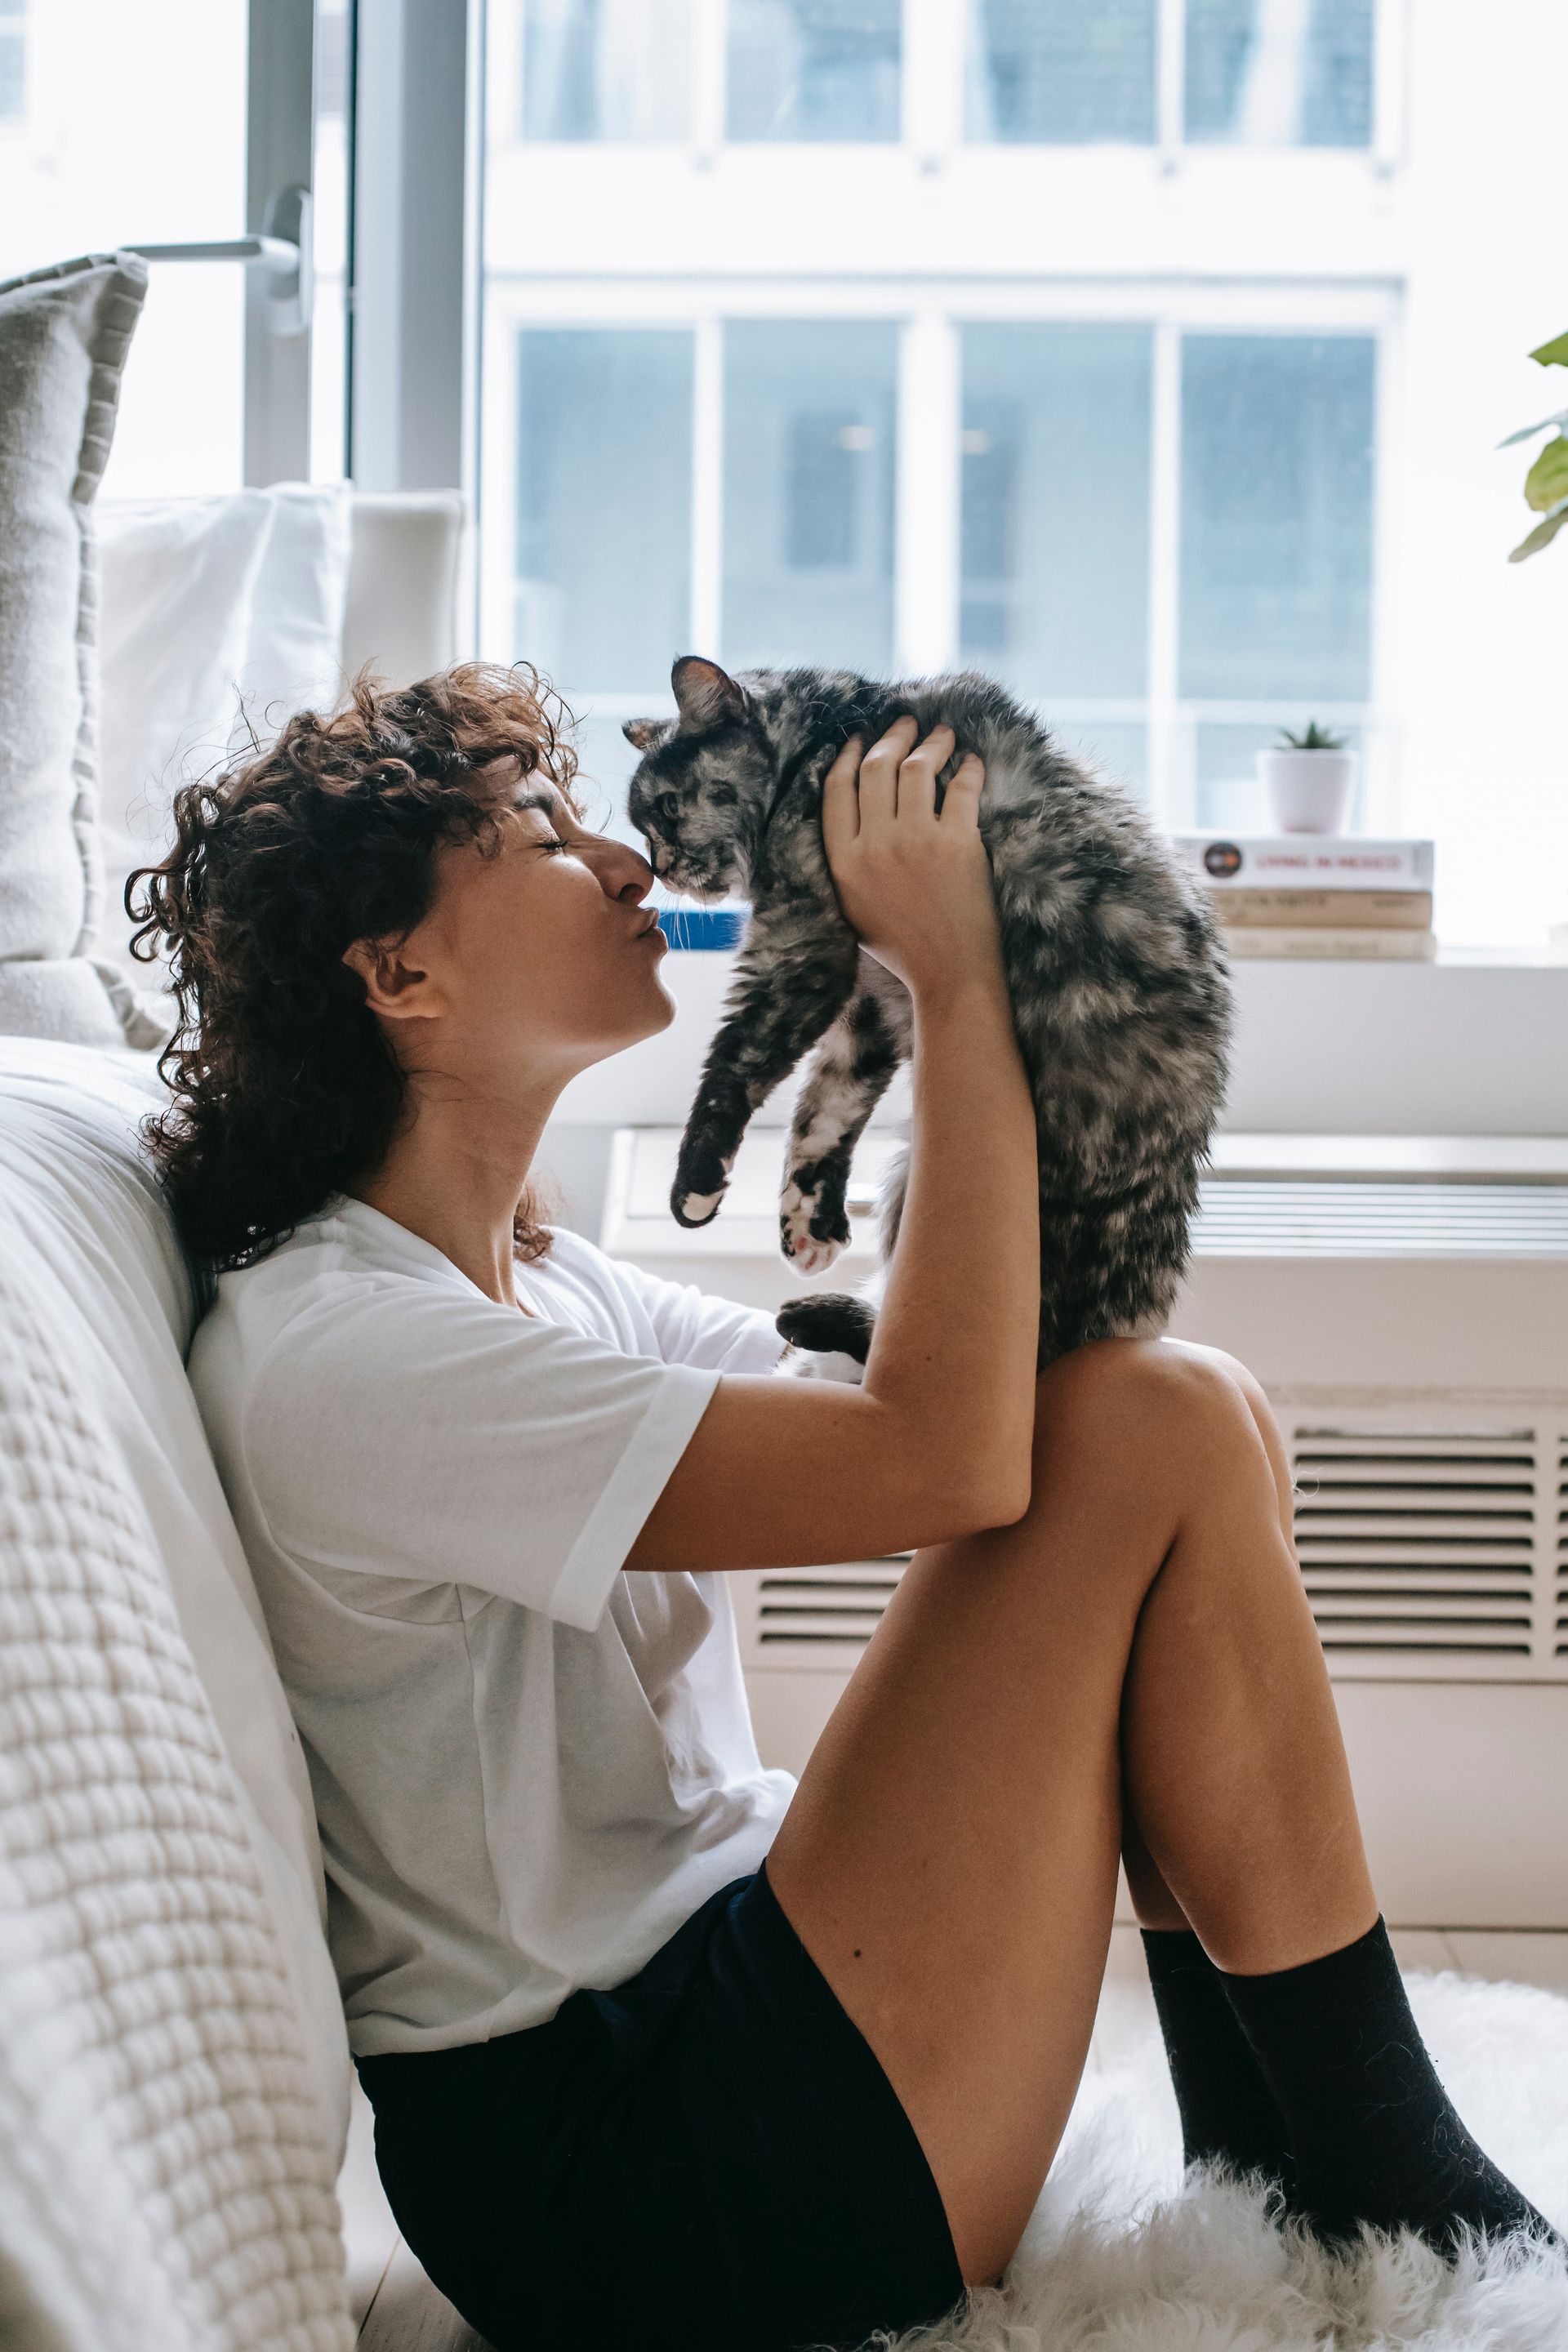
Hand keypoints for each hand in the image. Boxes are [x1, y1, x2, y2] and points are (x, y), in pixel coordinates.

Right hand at [821, 717, 997, 996]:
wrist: (949, 976)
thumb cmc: (903, 946)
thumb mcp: (853, 905)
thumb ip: (847, 859)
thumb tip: (853, 808)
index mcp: (843, 861)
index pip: (837, 788)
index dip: (847, 755)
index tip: (860, 738)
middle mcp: (874, 845)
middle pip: (876, 768)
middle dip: (891, 736)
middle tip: (906, 723)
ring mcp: (917, 841)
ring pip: (917, 767)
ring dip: (931, 742)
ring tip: (941, 734)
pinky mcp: (959, 844)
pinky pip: (962, 787)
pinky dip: (969, 767)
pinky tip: (972, 761)